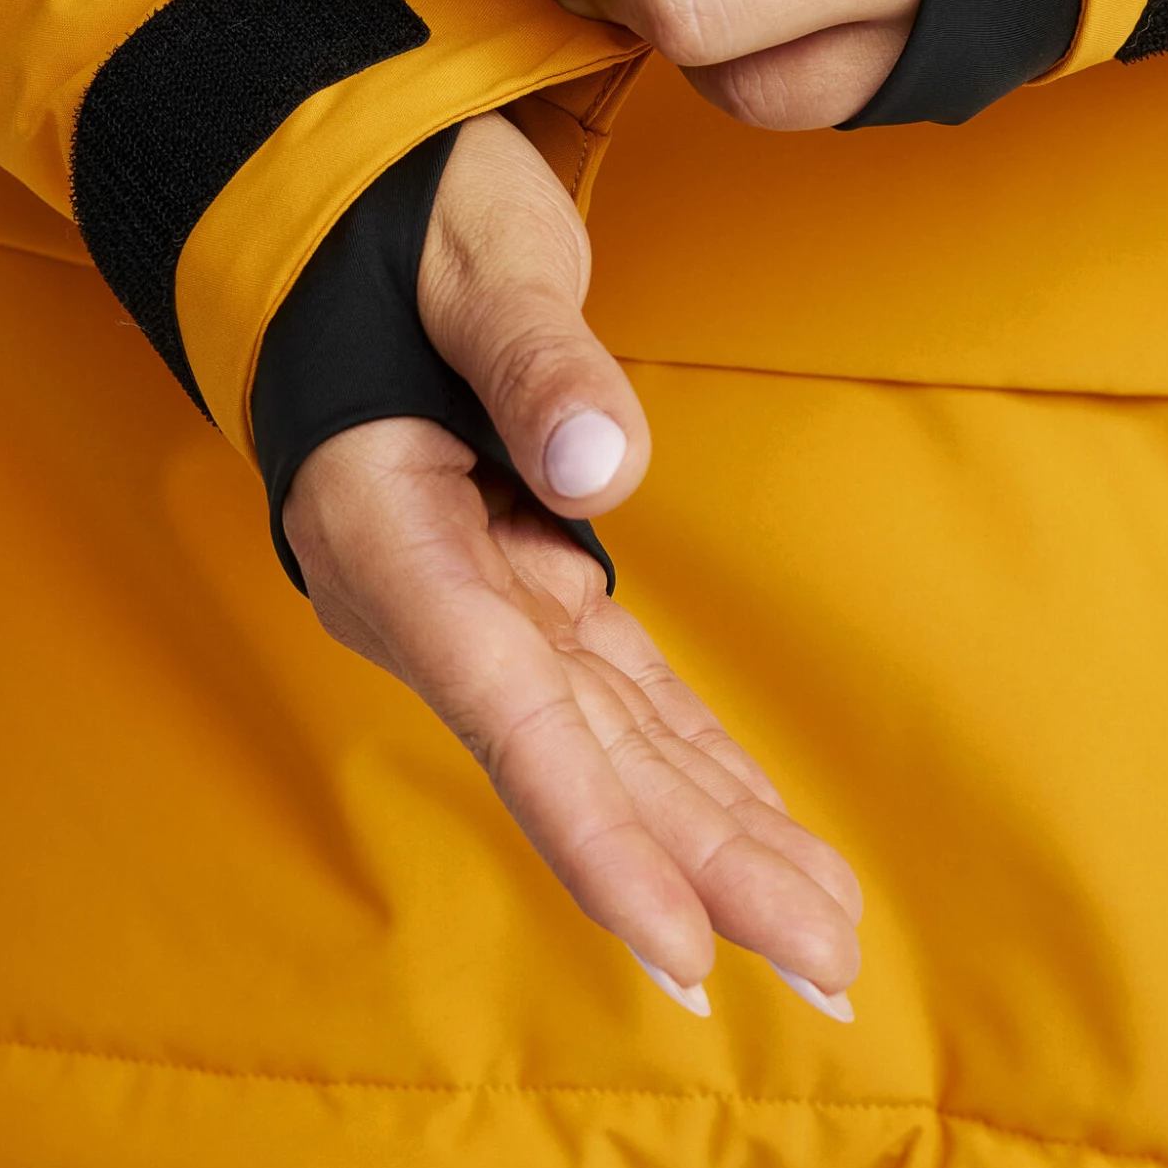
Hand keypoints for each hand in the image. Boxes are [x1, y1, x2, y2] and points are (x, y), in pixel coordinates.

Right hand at [282, 113, 862, 1011]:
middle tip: (829, 968)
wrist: (338, 198)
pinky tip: (760, 829)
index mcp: (386, 525)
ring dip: (710, 834)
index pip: (502, 702)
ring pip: (608, 737)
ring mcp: (474, 591)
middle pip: (575, 751)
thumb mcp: (469, 252)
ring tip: (823, 932)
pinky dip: (690, 758)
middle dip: (697, 868)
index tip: (680, 946)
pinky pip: (617, 686)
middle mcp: (423, 589)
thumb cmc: (397, 211)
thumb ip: (529, 355)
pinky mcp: (523, 571)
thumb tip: (604, 467)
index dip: (592, 831)